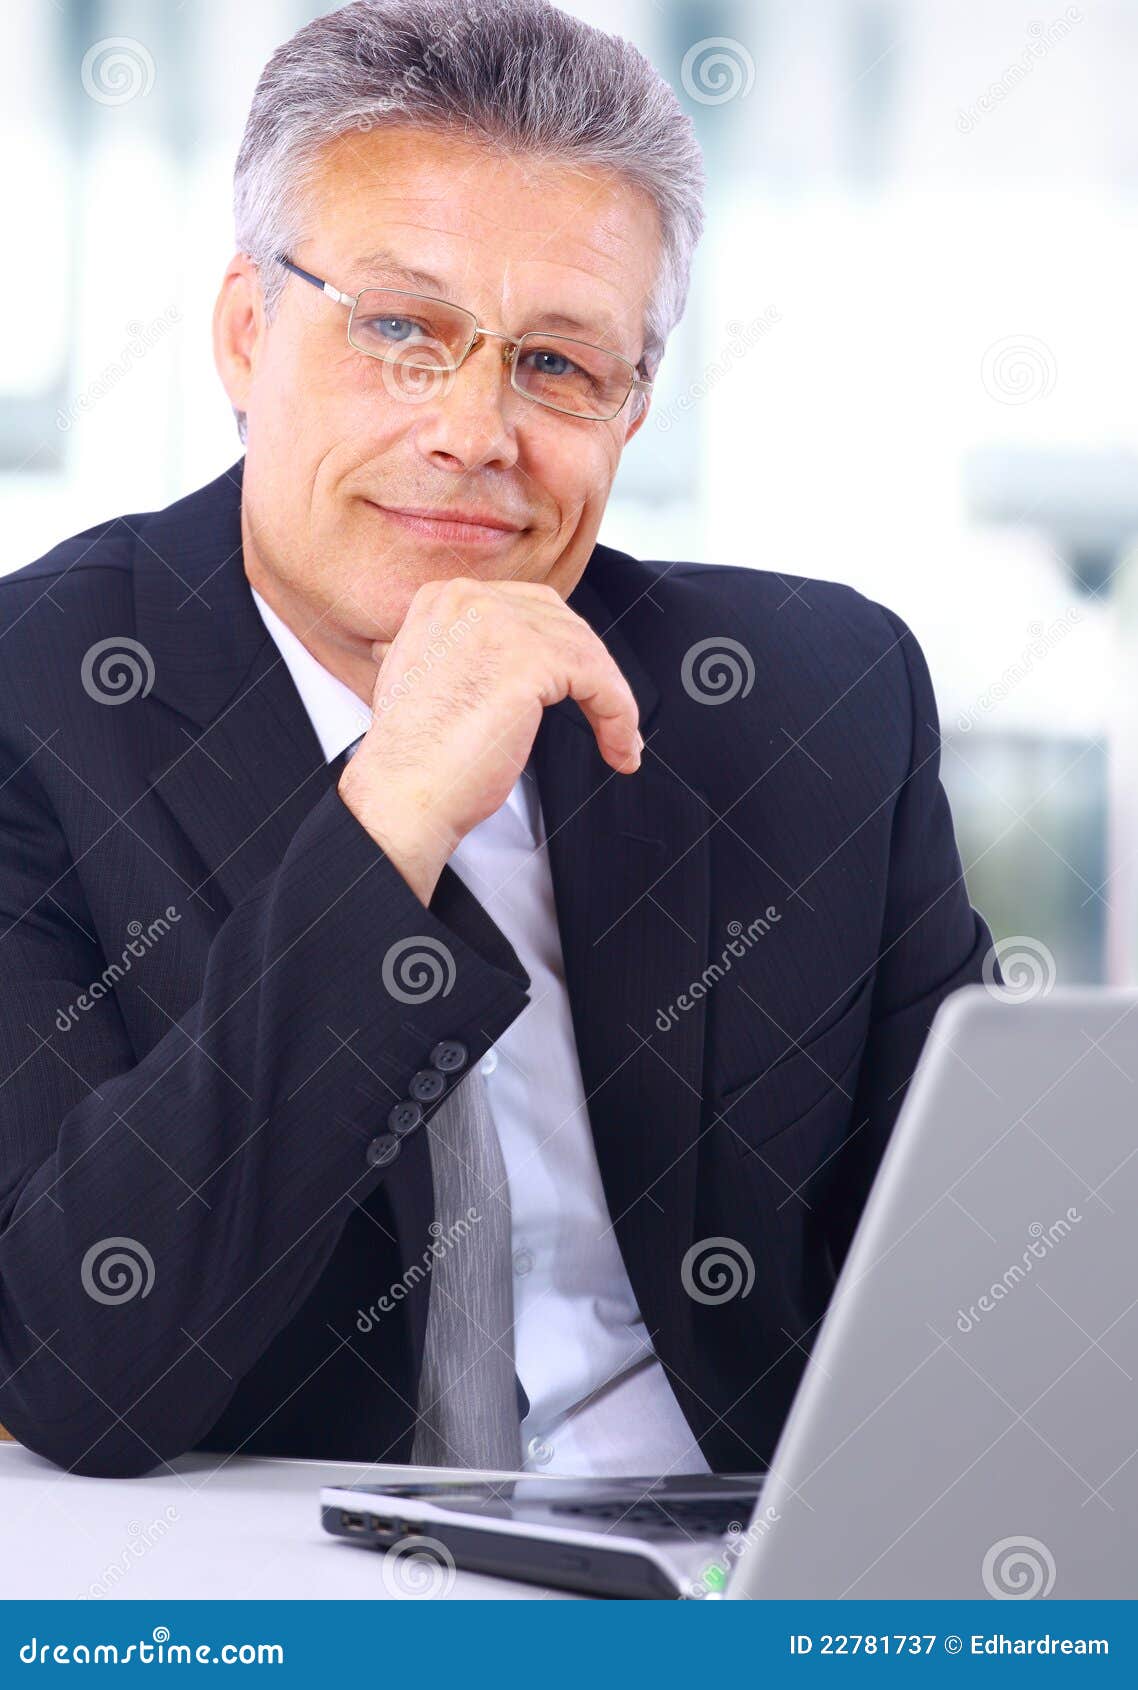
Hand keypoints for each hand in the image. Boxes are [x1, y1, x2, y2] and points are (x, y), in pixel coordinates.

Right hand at [337, 577, 641, 902]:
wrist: (403, 794)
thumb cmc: (419, 758)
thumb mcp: (439, 679)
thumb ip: (473, 653)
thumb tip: (516, 664)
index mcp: (445, 599)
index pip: (530, 610)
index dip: (562, 652)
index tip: (579, 691)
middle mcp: (471, 599)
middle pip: (563, 624)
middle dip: (591, 672)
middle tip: (607, 716)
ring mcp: (500, 624)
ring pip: (586, 651)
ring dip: (611, 701)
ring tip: (618, 742)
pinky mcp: (529, 659)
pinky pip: (598, 678)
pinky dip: (619, 714)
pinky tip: (619, 746)